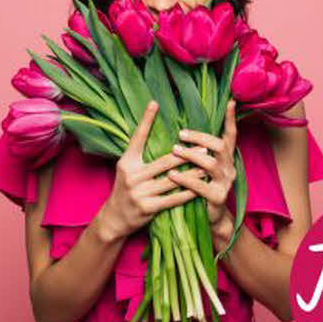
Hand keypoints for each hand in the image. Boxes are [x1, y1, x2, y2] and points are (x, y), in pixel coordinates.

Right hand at [97, 101, 207, 242]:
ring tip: (207, 166)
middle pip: (165, 161)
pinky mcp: (148, 208)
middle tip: (205, 147)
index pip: (137, 137)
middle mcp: (132, 175)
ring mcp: (139, 192)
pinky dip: (188, 193)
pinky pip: (173, 199)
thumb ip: (140, 153)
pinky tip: (200, 188)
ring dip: (193, 173)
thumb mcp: (128, 167)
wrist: (115, 218)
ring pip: (173, 180)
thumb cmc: (126, 187)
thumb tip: (160, 131)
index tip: (155, 103)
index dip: (146, 120)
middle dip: (187, 154)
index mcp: (127, 162)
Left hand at [168, 99, 237, 226]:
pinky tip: (172, 175)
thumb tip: (182, 128)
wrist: (210, 218)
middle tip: (180, 134)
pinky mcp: (218, 198)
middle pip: (219, 146)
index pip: (231, 135)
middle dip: (199, 138)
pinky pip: (201, 186)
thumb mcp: (203, 167)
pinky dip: (185, 179)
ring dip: (190, 155)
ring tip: (174, 150)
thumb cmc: (201, 187)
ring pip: (210, 164)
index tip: (230, 101)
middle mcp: (230, 167)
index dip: (231, 119)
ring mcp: (226, 183)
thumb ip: (199, 150)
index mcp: (227, 157)